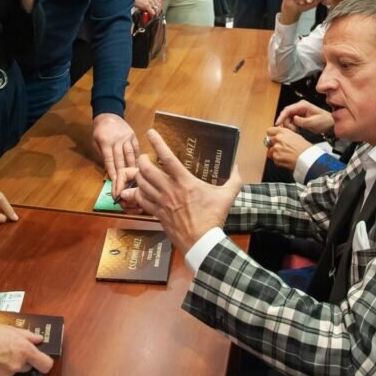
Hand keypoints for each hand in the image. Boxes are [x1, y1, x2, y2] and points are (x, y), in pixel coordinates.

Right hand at [0, 322, 54, 375]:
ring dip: (7, 365)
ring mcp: (7, 375)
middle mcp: (18, 365)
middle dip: (20, 360)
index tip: (40, 359)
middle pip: (26, 367)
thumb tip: (39, 339)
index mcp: (25, 351)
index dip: (44, 361)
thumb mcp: (10, 328)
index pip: (46, 364)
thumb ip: (27, 335)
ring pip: (12, 371)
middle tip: (8, 350)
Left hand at [92, 113, 139, 197]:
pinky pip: (136, 148)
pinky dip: (138, 158)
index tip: (115, 183)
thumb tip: (109, 170)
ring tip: (134, 179)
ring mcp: (127, 137)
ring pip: (130, 155)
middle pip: (120, 159)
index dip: (113, 172)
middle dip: (122, 174)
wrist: (108, 115)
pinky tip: (140, 166)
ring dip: (132, 167)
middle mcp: (117, 140)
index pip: (109, 160)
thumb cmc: (99, 131)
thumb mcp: (95, 142)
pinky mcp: (133, 136)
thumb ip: (102, 155)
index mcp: (106, 142)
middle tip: (124, 186)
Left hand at [119, 129, 242, 254]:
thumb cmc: (213, 218)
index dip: (157, 143)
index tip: (150, 133)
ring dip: (139, 175)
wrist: (202, 242)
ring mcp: (161, 202)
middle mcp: (169, 190)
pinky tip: (141, 190)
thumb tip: (237, 167)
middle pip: (147, 169)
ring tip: (141, 171)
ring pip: (141, 184)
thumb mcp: (227, 196)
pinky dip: (138, 192)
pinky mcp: (157, 214)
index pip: (167, 158)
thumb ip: (234, 180)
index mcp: (185, 182)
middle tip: (144, 156)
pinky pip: (141, 200)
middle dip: (142, 159)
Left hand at [265, 126, 312, 170]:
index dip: (271, 134)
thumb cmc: (304, 148)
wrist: (307, 158)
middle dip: (272, 144)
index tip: (272, 137)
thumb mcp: (295, 136)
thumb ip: (285, 134)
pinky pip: (274, 159)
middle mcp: (278, 139)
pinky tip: (286, 159)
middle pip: (268, 141)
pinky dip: (278, 160)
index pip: (269, 131)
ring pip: (270, 151)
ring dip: (275, 153)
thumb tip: (279, 135)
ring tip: (284, 155)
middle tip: (280, 148)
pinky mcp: (276, 157)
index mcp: (283, 132)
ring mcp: (276, 148)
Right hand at [276, 99, 332, 134]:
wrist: (330, 124)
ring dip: (289, 126)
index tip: (277, 123)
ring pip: (287, 119)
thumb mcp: (314, 122)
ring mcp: (299, 112)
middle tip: (293, 130)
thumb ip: (303, 121)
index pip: (288, 109)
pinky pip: (291, 122)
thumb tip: (294, 119)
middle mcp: (299, 107)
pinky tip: (297, 130)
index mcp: (302, 105)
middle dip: (286, 123)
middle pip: (286, 114)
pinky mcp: (299, 117)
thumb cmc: (324, 121)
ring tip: (297, 131)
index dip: (281, 116)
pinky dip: (292, 127)